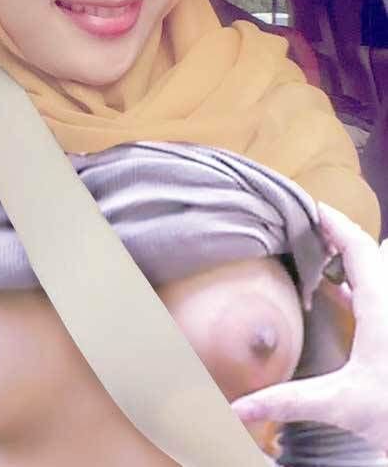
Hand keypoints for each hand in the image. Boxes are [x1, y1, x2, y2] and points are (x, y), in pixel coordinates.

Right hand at [231, 201, 387, 450]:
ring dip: (350, 256)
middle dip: (340, 234)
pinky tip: (334, 290)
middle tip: (308, 226)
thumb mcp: (339, 405)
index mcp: (380, 307)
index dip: (335, 223)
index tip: (312, 207)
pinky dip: (356, 280)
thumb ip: (287, 401)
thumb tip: (239, 407)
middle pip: (370, 251)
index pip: (359, 247)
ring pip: (377, 268)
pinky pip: (377, 289)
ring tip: (317, 252)